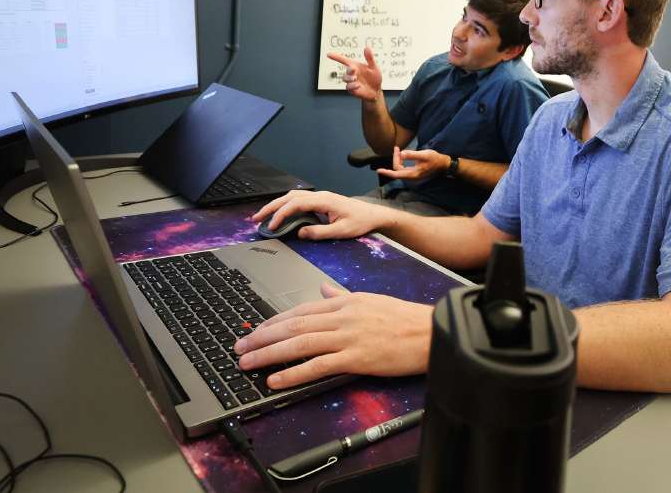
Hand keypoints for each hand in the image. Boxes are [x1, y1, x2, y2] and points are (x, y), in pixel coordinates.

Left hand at [234, 282, 431, 388]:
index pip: (300, 309)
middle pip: (292, 325)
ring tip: (247, 362)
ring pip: (298, 343)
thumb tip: (323, 289)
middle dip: (261, 336)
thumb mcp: (370, 299)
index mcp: (344, 302)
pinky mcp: (356, 358)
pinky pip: (317, 366)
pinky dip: (293, 373)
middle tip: (239, 346)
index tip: (256, 329)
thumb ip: (343, 296)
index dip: (274, 320)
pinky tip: (276, 380)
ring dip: (268, 353)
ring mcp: (347, 336)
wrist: (430, 332)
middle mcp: (341, 316)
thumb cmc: (404, 319)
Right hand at [251, 190, 394, 240]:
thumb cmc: (360, 222)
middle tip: (255, 218)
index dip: (280, 215)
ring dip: (276, 205)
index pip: (295, 205)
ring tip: (263, 215)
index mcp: (324, 201)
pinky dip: (286, 205)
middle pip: (289, 197)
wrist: (373, 215)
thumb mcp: (341, 232)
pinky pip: (298, 200)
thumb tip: (299, 232)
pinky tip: (280, 212)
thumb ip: (319, 232)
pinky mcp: (321, 200)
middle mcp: (320, 195)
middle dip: (270, 207)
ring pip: (292, 197)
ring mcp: (320, 196)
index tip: (271, 226)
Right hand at [327, 47, 382, 101]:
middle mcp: (352, 73)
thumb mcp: (374, 67)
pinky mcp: (352, 89)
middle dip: (349, 70)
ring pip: (345, 78)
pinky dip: (353, 86)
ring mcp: (351, 82)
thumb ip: (369, 58)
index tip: (328, 54)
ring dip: (350, 78)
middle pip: (346, 70)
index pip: (344, 60)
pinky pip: (348, 87)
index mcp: (356, 66)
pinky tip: (358, 85)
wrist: (376, 91)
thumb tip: (367, 47)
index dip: (336, 57)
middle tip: (354, 70)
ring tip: (356, 79)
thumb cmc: (375, 78)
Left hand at [375, 146, 449, 180]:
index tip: (378, 170)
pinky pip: (404, 167)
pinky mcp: (415, 171)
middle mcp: (411, 176)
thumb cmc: (435, 159)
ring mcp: (413, 174)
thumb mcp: (424, 154)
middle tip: (396, 148)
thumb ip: (412, 154)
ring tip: (398, 150)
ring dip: (398, 159)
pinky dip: (401, 160)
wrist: (444, 164)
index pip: (396, 174)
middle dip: (395, 158)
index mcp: (413, 174)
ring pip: (400, 168)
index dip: (387, 172)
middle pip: (397, 169)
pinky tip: (403, 155)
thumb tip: (401, 153)